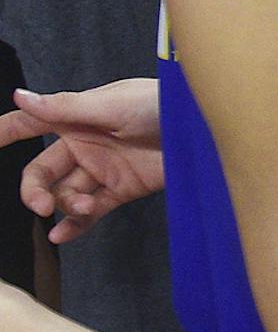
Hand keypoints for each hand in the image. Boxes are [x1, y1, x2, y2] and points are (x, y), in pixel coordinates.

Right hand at [0, 80, 163, 244]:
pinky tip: (62, 235)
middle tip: (42, 204)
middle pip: (42, 172)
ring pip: (67, 194)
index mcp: (76, 118)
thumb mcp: (111, 104)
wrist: (203, 129)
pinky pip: (91, 210)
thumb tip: (21, 96)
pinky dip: (75, 224)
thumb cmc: (161, 105)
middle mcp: (85, 144)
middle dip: (36, 190)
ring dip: (67, 206)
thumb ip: (64, 107)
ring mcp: (103, 168)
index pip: (30, 124)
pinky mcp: (123, 188)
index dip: (4, 132)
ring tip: (85, 208)